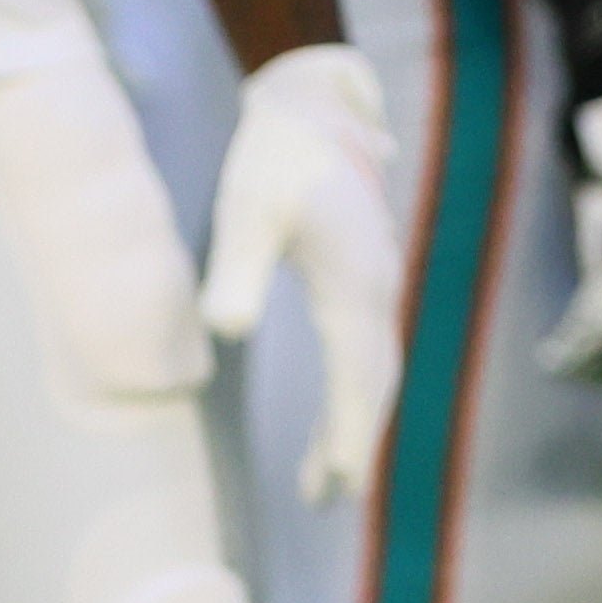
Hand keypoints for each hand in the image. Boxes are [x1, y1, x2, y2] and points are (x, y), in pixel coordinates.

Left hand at [201, 43, 405, 502]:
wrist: (314, 102)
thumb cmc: (275, 154)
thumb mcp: (248, 206)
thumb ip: (238, 267)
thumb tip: (223, 330)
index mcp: (356, 284)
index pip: (358, 378)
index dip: (351, 436)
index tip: (340, 488)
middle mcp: (377, 291)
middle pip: (374, 385)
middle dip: (355, 444)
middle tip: (327, 500)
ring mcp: (377, 284)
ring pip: (374, 372)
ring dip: (354, 424)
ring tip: (323, 481)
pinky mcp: (364, 278)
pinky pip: (366, 352)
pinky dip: (353, 393)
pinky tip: (332, 414)